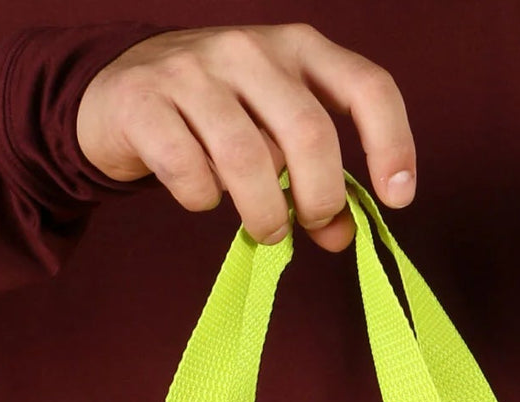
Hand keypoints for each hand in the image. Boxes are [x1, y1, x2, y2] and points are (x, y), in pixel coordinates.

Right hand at [76, 24, 416, 250]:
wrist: (121, 90)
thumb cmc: (216, 118)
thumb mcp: (276, 134)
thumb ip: (316, 178)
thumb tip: (344, 235)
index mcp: (299, 49)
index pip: (367, 86)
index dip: (392, 144)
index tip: (397, 198)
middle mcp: (251, 49)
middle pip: (311, 134)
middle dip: (320, 197)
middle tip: (311, 223)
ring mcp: (195, 70)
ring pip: (250, 158)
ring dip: (265, 213)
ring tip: (266, 230)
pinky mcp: (145, 101)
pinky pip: (190, 170)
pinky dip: (203, 200)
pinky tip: (203, 197)